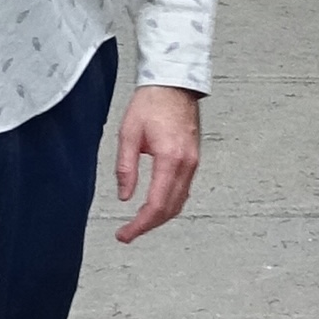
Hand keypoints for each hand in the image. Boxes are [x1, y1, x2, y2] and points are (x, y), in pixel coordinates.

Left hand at [115, 85, 201, 243]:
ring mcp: (193, 163)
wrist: (174, 84)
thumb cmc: (151, 103)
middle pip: (170, 209)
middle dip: (148, 226)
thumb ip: (126, 168)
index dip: (139, 225)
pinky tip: (155, 206)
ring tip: (138, 223)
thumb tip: (124, 196)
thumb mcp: (128, 134)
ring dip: (159, 217)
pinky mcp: (193, 160)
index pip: (156, 204)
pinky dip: (169, 204)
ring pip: (179, 202)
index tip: (125, 234)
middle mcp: (186, 164)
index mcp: (169, 159)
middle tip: (127, 233)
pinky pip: (183, 191)